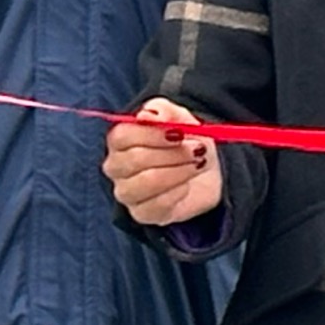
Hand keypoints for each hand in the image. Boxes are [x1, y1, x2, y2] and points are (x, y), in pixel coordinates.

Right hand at [105, 96, 221, 227]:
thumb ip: (163, 111)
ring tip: (198, 164)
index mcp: (120, 140)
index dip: (152, 134)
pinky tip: (188, 185)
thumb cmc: (186, 140)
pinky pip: (156, 206)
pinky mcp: (143, 213)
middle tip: (198, 149)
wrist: (207, 168)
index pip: (121, 136)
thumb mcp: (179, 118)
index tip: (180, 133)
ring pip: (143, 184)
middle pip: (133, 160)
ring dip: (178, 172)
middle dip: (172, 154)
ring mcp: (127, 192)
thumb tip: (147, 115)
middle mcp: (117, 167)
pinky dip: (177, 193)